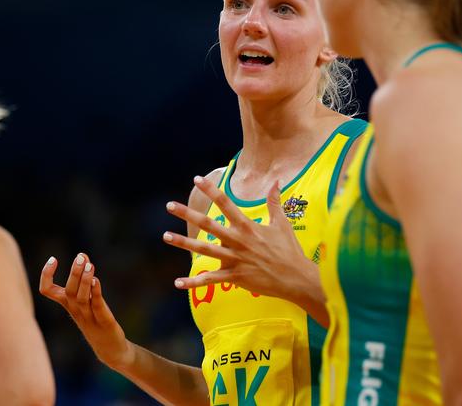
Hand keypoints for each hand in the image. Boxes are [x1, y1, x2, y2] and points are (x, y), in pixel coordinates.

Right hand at [39, 253, 133, 370]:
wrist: (109, 348)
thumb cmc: (95, 320)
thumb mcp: (86, 299)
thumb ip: (84, 279)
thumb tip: (83, 255)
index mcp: (67, 304)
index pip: (48, 291)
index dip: (46, 275)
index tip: (53, 259)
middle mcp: (75, 310)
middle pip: (69, 292)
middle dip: (74, 273)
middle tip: (80, 257)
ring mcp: (89, 317)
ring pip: (81, 299)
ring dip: (84, 281)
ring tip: (90, 265)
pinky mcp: (104, 322)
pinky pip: (97, 306)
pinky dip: (96, 293)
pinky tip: (97, 281)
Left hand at [164, 176, 312, 302]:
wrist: (296, 278)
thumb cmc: (289, 251)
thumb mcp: (282, 223)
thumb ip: (275, 202)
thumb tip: (276, 182)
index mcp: (247, 226)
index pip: (226, 203)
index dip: (211, 190)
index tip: (197, 179)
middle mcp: (238, 241)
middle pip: (208, 224)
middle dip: (187, 214)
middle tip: (169, 205)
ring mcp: (235, 259)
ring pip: (203, 250)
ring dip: (183, 243)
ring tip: (165, 236)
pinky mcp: (235, 277)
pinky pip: (210, 280)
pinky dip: (193, 283)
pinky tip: (177, 283)